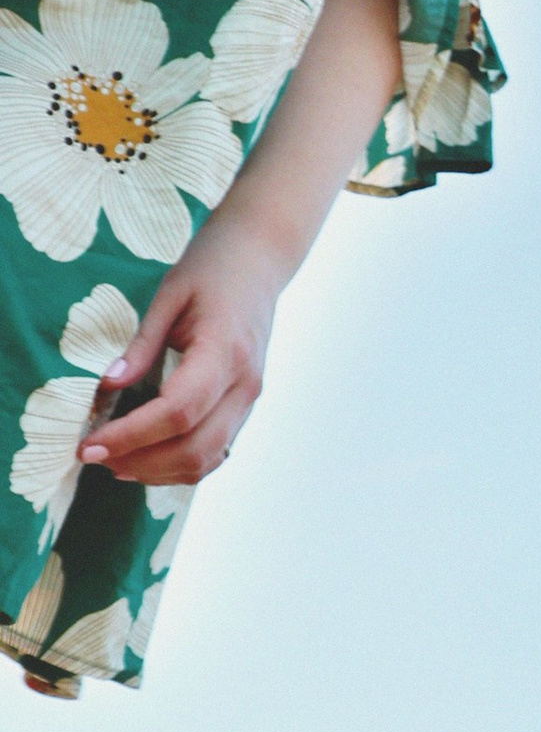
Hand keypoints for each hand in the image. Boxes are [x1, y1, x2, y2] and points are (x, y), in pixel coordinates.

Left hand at [80, 211, 288, 486]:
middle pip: (195, 446)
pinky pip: (216, 450)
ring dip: (159, 471)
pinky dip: (180, 465)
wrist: (260, 260)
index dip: (132, 435)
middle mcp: (245, 384)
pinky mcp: (245, 405)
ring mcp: (250, 398)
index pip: (178, 412)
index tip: (90, 444)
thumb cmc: (212, 268)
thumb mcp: (169, 295)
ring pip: (208, 458)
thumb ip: (141, 345)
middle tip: (93, 456)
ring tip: (115, 462)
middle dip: (140, 460)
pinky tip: (146, 458)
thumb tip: (106, 388)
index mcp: (225, 352)